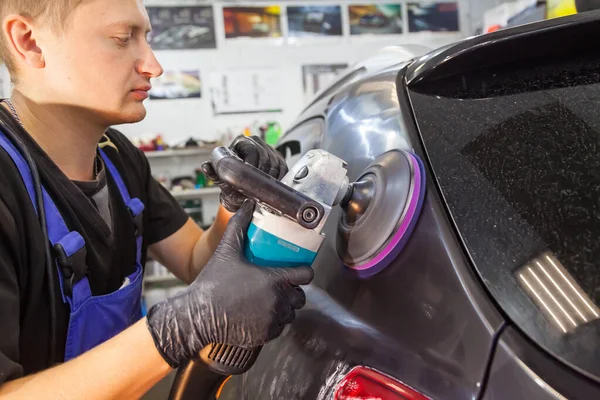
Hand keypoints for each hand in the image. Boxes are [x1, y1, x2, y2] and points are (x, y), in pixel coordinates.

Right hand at [145, 201, 312, 367]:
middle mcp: (278, 302)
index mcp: (275, 280)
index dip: (304, 271)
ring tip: (271, 300)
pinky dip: (274, 322)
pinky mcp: (265, 336)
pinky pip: (279, 328)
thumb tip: (248, 205)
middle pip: (300, 297)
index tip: (300, 269)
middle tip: (282, 285)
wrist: (198, 315)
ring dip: (285, 307)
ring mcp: (273, 321)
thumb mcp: (227, 250)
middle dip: (294, 291)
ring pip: (290, 314)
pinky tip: (262, 314)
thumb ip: (239, 226)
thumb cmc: (213, 283)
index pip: (305, 275)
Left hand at [202, 135, 287, 211]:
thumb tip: (206, 166)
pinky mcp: (279, 159)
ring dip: (271, 177)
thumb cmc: (230, 183)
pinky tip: (272, 187)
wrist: (241, 191)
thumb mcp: (221, 180)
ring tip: (264, 189)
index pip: (252, 150)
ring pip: (276, 162)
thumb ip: (214, 173)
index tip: (249, 179)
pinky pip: (283, 168)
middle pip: (266, 156)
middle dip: (262, 174)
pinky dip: (279, 178)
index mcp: (241, 142)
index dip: (252, 165)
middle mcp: (256, 142)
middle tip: (257, 187)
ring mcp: (269, 150)